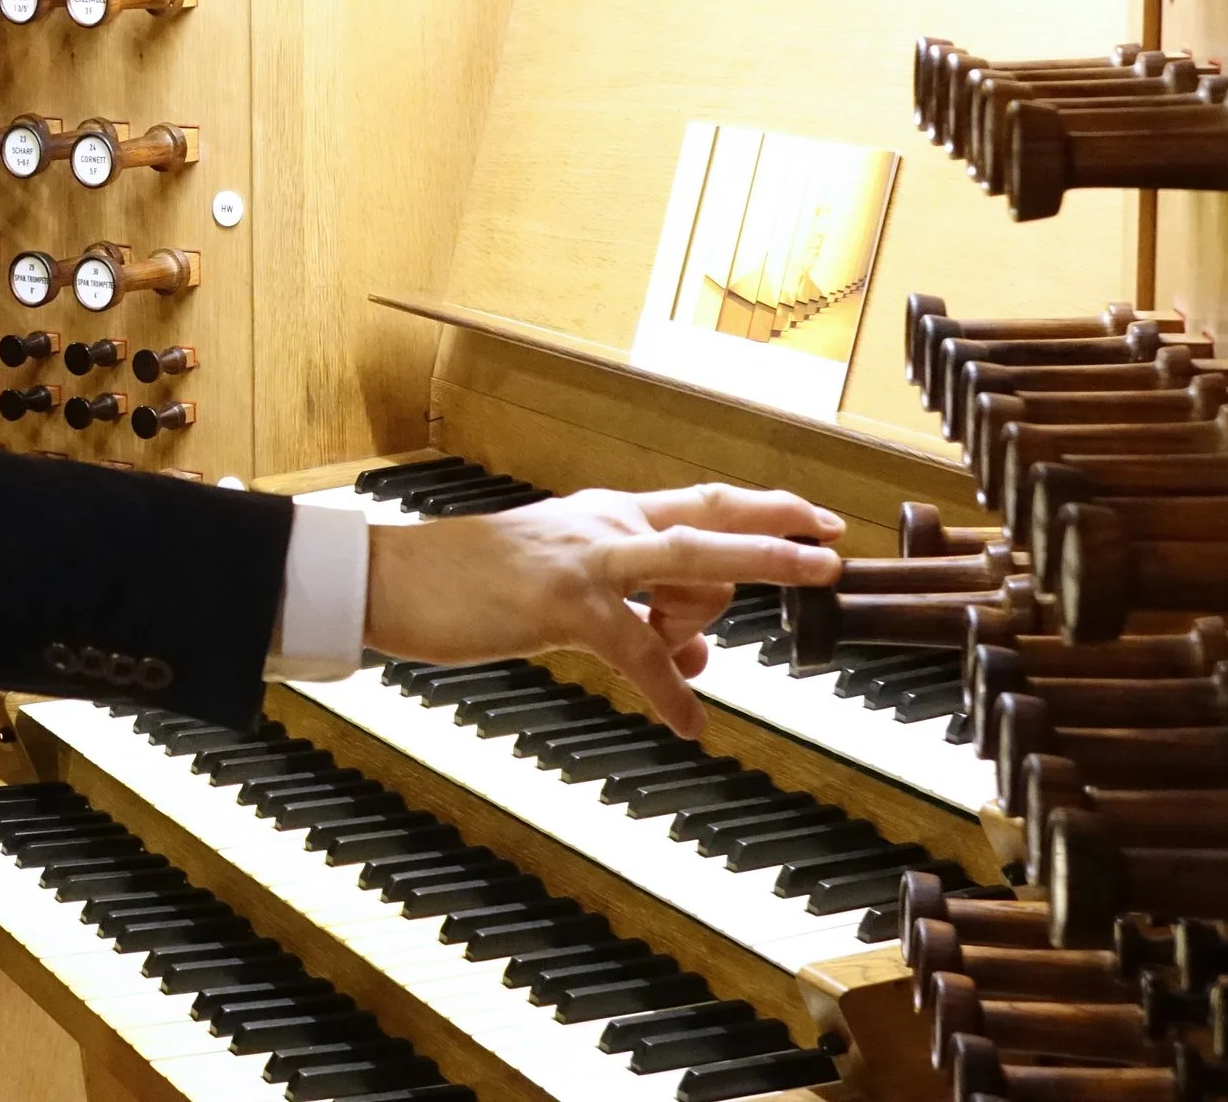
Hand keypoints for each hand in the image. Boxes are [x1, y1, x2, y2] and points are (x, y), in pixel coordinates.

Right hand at [363, 483, 844, 736]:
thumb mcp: (560, 595)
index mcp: (603, 516)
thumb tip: (701, 654)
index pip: (700, 503)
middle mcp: (603, 525)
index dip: (764, 508)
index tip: (818, 518)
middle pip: (711, 520)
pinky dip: (670, 689)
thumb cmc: (467, 586)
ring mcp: (585, 560)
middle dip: (780, 537)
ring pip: (690, 562)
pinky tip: (690, 724)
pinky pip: (638, 652)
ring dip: (743, 586)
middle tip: (834, 557)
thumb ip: (633, 616)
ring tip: (751, 617)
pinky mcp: (562, 604)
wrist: (393, 579)